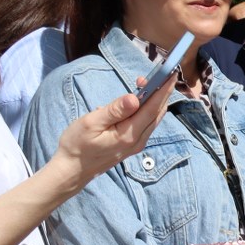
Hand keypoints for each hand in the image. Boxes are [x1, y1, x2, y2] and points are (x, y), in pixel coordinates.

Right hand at [51, 83, 173, 190]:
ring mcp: (136, 144)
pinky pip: (145, 125)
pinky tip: (138, 101)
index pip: (152, 109)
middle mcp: (138, 141)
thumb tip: (135, 98)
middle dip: (159, 93)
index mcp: (129, 134)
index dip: (162, 91)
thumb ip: (115, 111)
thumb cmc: (78, 145)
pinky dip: (146, 110)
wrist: (73, 170)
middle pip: (156, 113)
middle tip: (158, 74)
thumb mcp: (91, 123)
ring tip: (147, 83)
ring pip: (152, 119)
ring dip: (153, 101)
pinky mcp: (132, 145)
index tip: (170, 75)